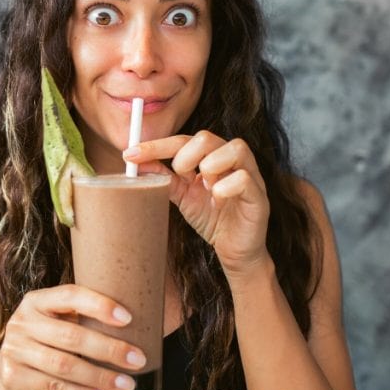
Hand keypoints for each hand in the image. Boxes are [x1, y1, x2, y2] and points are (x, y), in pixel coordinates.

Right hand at [0, 284, 147, 389]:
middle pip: (71, 336)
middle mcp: (22, 322)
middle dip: (109, 349)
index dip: (99, 305)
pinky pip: (55, 389)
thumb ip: (84, 316)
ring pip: (64, 365)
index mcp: (37, 300)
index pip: (70, 296)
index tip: (128, 318)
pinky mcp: (13, 377)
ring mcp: (15, 350)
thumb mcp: (57, 320)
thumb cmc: (48, 340)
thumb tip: (143, 318)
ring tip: (126, 385)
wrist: (10, 372)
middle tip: (138, 360)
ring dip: (100, 377)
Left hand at [124, 131, 270, 278]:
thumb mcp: (182, 196)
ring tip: (205, 185)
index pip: (183, 140)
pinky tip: (218, 197)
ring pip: (235, 148)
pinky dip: (227, 185)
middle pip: (208, 137)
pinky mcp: (259, 196)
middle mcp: (231, 161)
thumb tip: (135, 162)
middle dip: (185, 154)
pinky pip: (245, 179)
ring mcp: (249, 176)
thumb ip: (163, 177)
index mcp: (210, 157)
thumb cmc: (211, 219)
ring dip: (211, 164)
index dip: (157, 145)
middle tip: (179, 175)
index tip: (131, 154)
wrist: (233, 252)